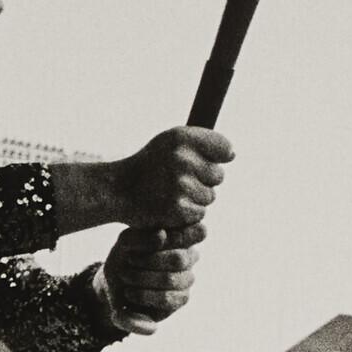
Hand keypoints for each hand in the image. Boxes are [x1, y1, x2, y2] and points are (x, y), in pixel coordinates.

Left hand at [102, 230, 199, 333]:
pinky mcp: (182, 298)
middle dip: (149, 261)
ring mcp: (188, 278)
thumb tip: (162, 234)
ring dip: (142, 278)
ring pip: (170, 280)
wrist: (114, 285)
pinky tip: (130, 292)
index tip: (141, 246)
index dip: (175, 238)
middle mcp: (190, 256)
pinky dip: (143, 295)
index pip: (194, 233)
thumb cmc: (124, 256)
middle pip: (178, 260)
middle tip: (129, 260)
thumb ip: (143, 236)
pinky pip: (166, 299)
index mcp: (183, 235)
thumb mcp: (126, 241)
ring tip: (125, 276)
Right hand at [106, 127, 233, 232]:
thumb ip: (202, 142)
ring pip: (209, 196)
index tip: (201, 161)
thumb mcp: (171, 142)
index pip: (224, 148)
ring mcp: (181, 185)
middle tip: (176, 180)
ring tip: (170, 192)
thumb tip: (232, 154)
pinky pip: (199, 213)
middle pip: (218, 176)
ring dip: (195, 198)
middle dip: (203, 180)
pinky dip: (187, 213)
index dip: (218, 157)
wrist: (120, 190)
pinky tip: (168, 206)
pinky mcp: (179, 209)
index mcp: (182, 138)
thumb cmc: (150, 164)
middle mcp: (182, 159)